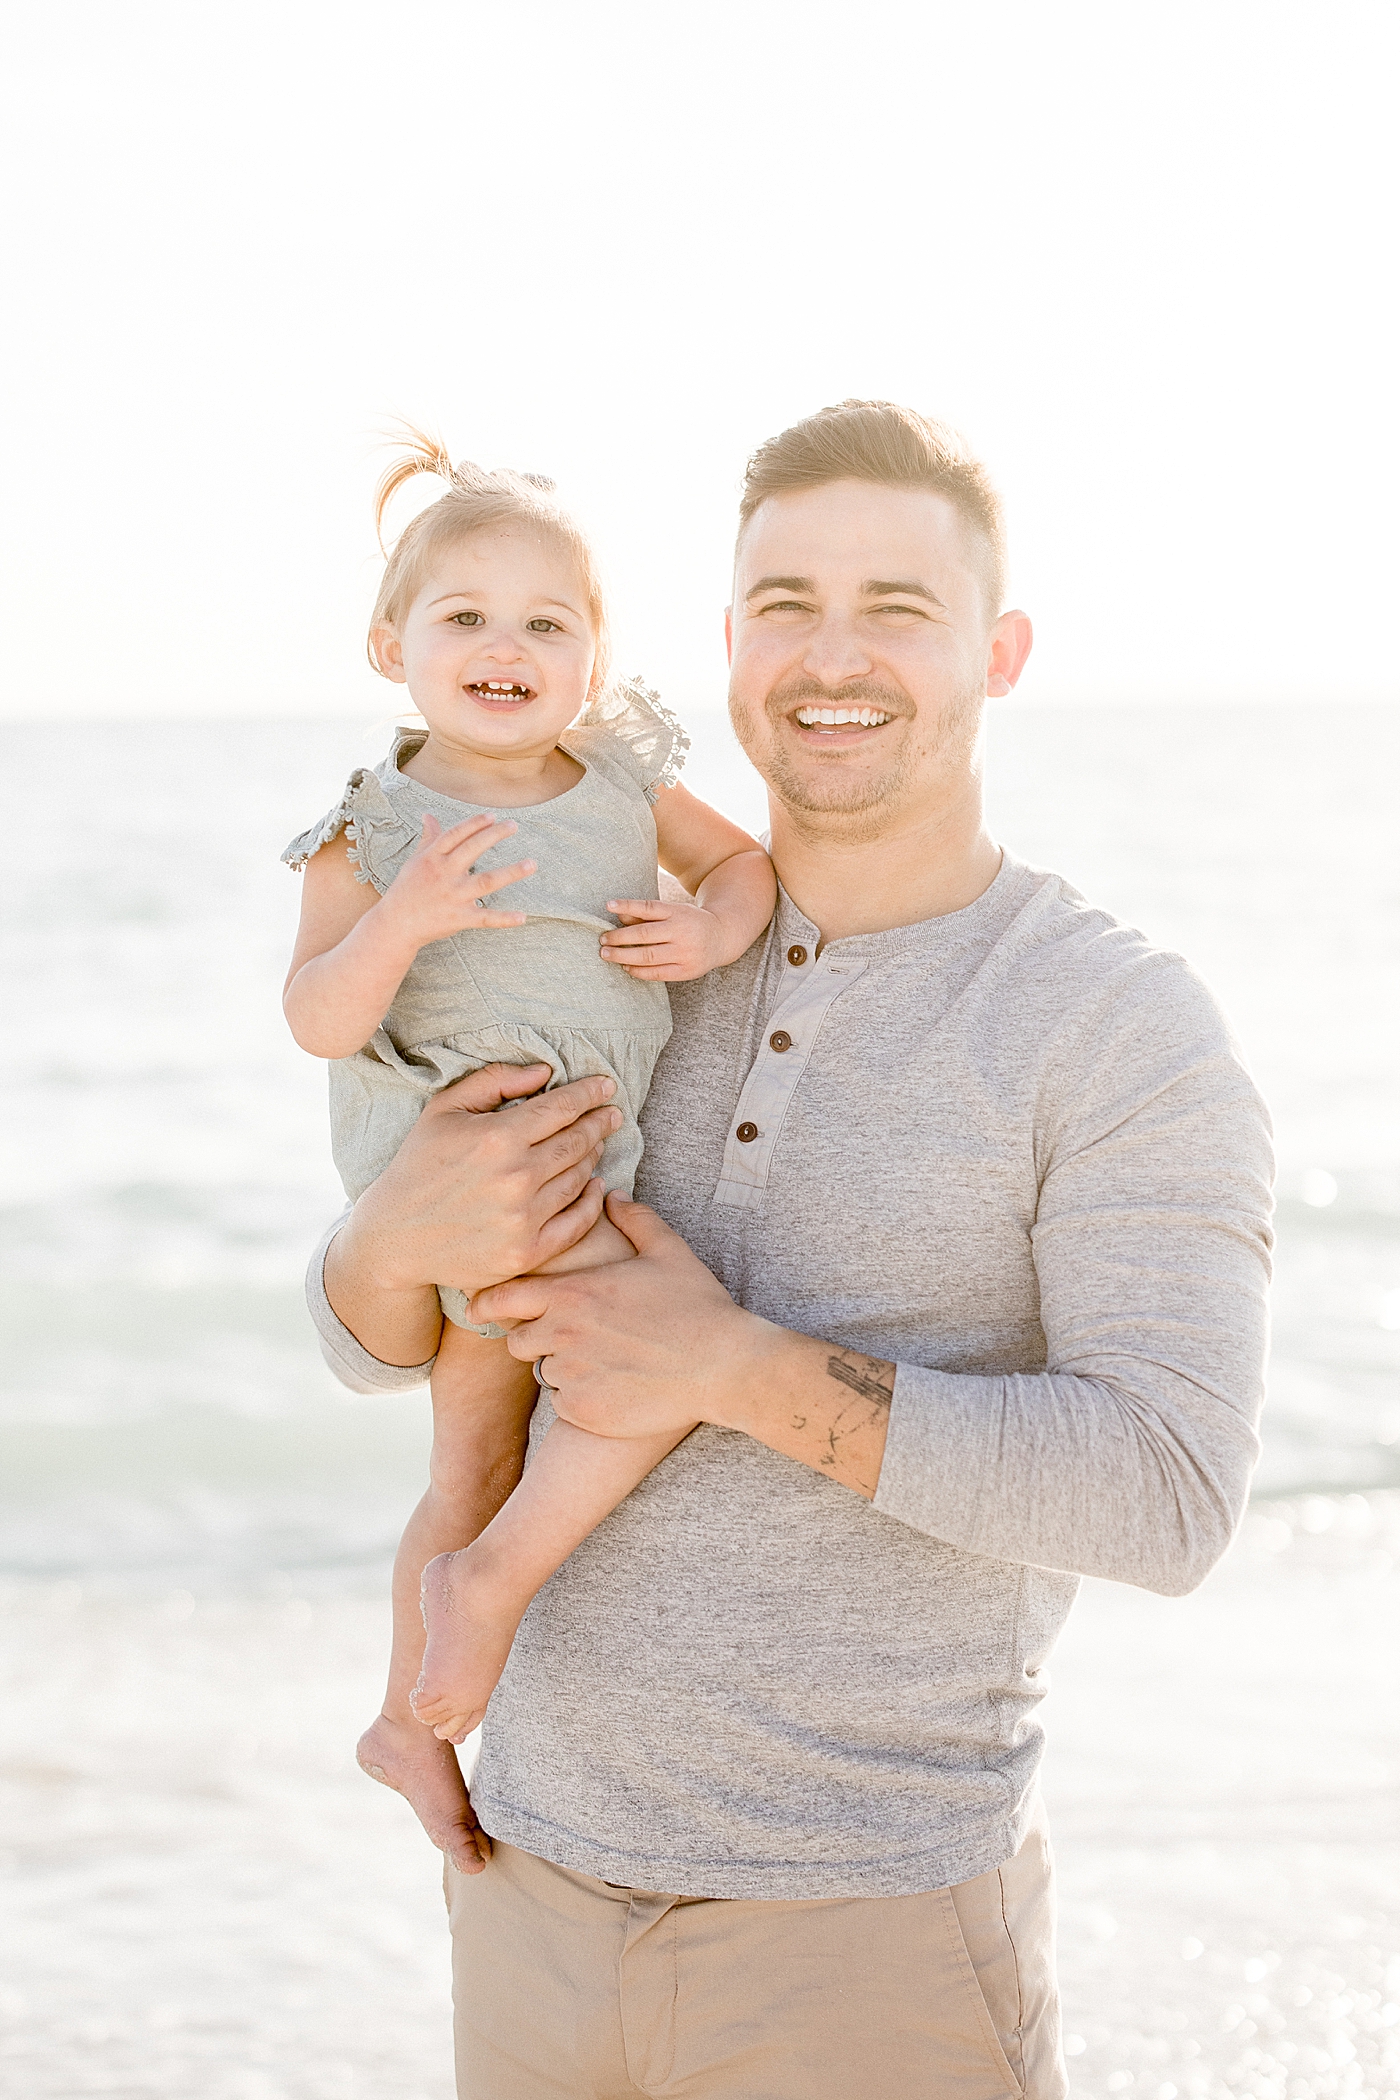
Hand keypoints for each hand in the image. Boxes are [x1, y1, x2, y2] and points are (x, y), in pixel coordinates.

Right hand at [335, 1064, 622, 1302]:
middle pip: (577, 1142)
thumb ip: (495, 1081)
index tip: (607, 1086)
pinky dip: (592, 1200)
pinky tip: (594, 1185)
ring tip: (595, 1144)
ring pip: (580, 1178)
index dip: (590, 1093)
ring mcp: (523, 1219)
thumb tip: (545, 1072)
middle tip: (611, 1114)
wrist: (394, 1237)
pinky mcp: (527, 1252)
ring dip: (593, 1157)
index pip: (563, 1107)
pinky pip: (578, 1222)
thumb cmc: (419, 1164)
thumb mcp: (444, 1109)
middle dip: (599, 1122)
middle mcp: (516, 1178)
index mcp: (497, 1137)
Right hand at [378, 812, 535, 946]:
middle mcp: (444, 874)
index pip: (456, 835)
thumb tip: (428, 816)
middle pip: (472, 850)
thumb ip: (428, 839)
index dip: (474, 824)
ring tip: (531, 864)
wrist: (396, 924)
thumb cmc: (407, 890)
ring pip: (486, 882)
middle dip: (494, 836)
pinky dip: (504, 919)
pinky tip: (522, 916)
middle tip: (514, 826)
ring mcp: (453, 897)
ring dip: (510, 873)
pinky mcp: (459, 918)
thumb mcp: (415, 861)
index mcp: (432, 858)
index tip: (493, 816)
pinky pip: (485, 918)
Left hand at [470, 1191, 775, 1437]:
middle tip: (574, 1337)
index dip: (485, 1303)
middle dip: (536, 1337)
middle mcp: (562, 1336)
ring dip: (562, 1367)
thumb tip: (612, 1195)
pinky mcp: (583, 1411)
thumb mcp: (668, 1252)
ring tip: (605, 1361)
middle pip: (518, 1341)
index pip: (502, 1299)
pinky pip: (564, 1403)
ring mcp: (571, 1376)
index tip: (476, 1308)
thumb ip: (634, 1220)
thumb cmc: (697, 1306)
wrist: (723, 1367)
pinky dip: (580, 1397)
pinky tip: (616, 1386)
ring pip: (544, 1373)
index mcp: (573, 1294)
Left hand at [599, 897, 729, 981]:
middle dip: (619, 938)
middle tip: (602, 940)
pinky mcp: (686, 971)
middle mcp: (682, 932)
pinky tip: (626, 967)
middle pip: (644, 935)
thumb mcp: (672, 911)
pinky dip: (638, 971)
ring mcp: (685, 953)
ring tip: (606, 955)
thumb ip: (645, 914)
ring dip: (623, 956)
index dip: (627, 905)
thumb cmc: (688, 922)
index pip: (648, 907)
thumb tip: (618, 915)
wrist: (722, 937)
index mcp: (678, 912)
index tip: (608, 905)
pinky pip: (656, 973)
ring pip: (648, 956)